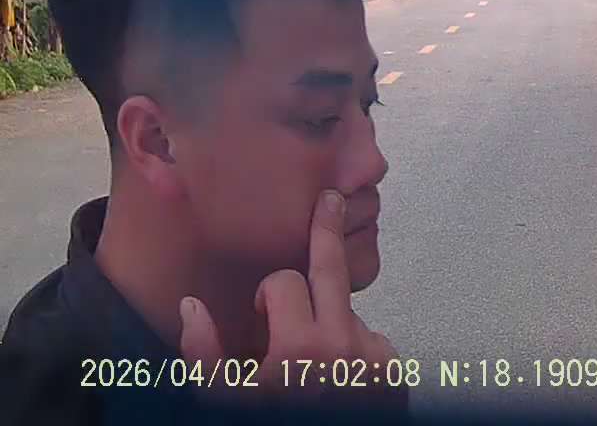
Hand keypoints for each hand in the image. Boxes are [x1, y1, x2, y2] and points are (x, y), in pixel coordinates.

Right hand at [179, 190, 404, 409]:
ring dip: (330, 327)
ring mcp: (377, 359)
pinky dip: (355, 352)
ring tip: (315, 371)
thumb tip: (192, 307)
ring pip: (348, 316)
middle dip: (327, 231)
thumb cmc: (272, 425)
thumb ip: (203, 355)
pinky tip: (339, 382)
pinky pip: (372, 343)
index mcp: (300, 349)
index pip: (285, 283)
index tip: (262, 314)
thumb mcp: (223, 402)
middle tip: (330, 201)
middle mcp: (345, 347)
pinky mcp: (397, 375)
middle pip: (335, 269)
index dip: (268, 296)